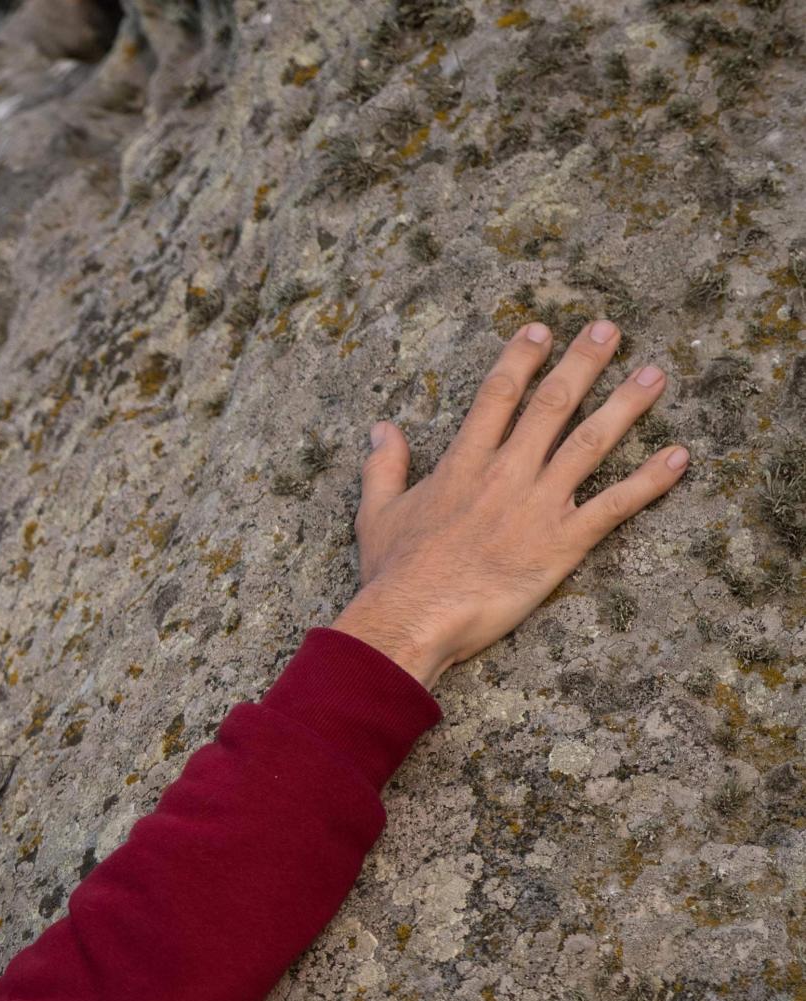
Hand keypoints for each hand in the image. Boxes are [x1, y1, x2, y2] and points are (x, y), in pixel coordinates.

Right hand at [337, 318, 688, 687]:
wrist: (413, 617)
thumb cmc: (392, 573)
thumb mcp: (376, 513)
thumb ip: (384, 467)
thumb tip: (381, 430)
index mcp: (463, 464)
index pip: (498, 396)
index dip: (521, 358)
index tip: (540, 330)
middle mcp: (507, 473)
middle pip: (552, 403)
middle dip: (583, 362)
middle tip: (609, 330)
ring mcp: (538, 505)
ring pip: (592, 442)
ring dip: (627, 404)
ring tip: (655, 374)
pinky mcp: (563, 542)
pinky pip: (615, 505)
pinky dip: (650, 480)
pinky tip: (679, 456)